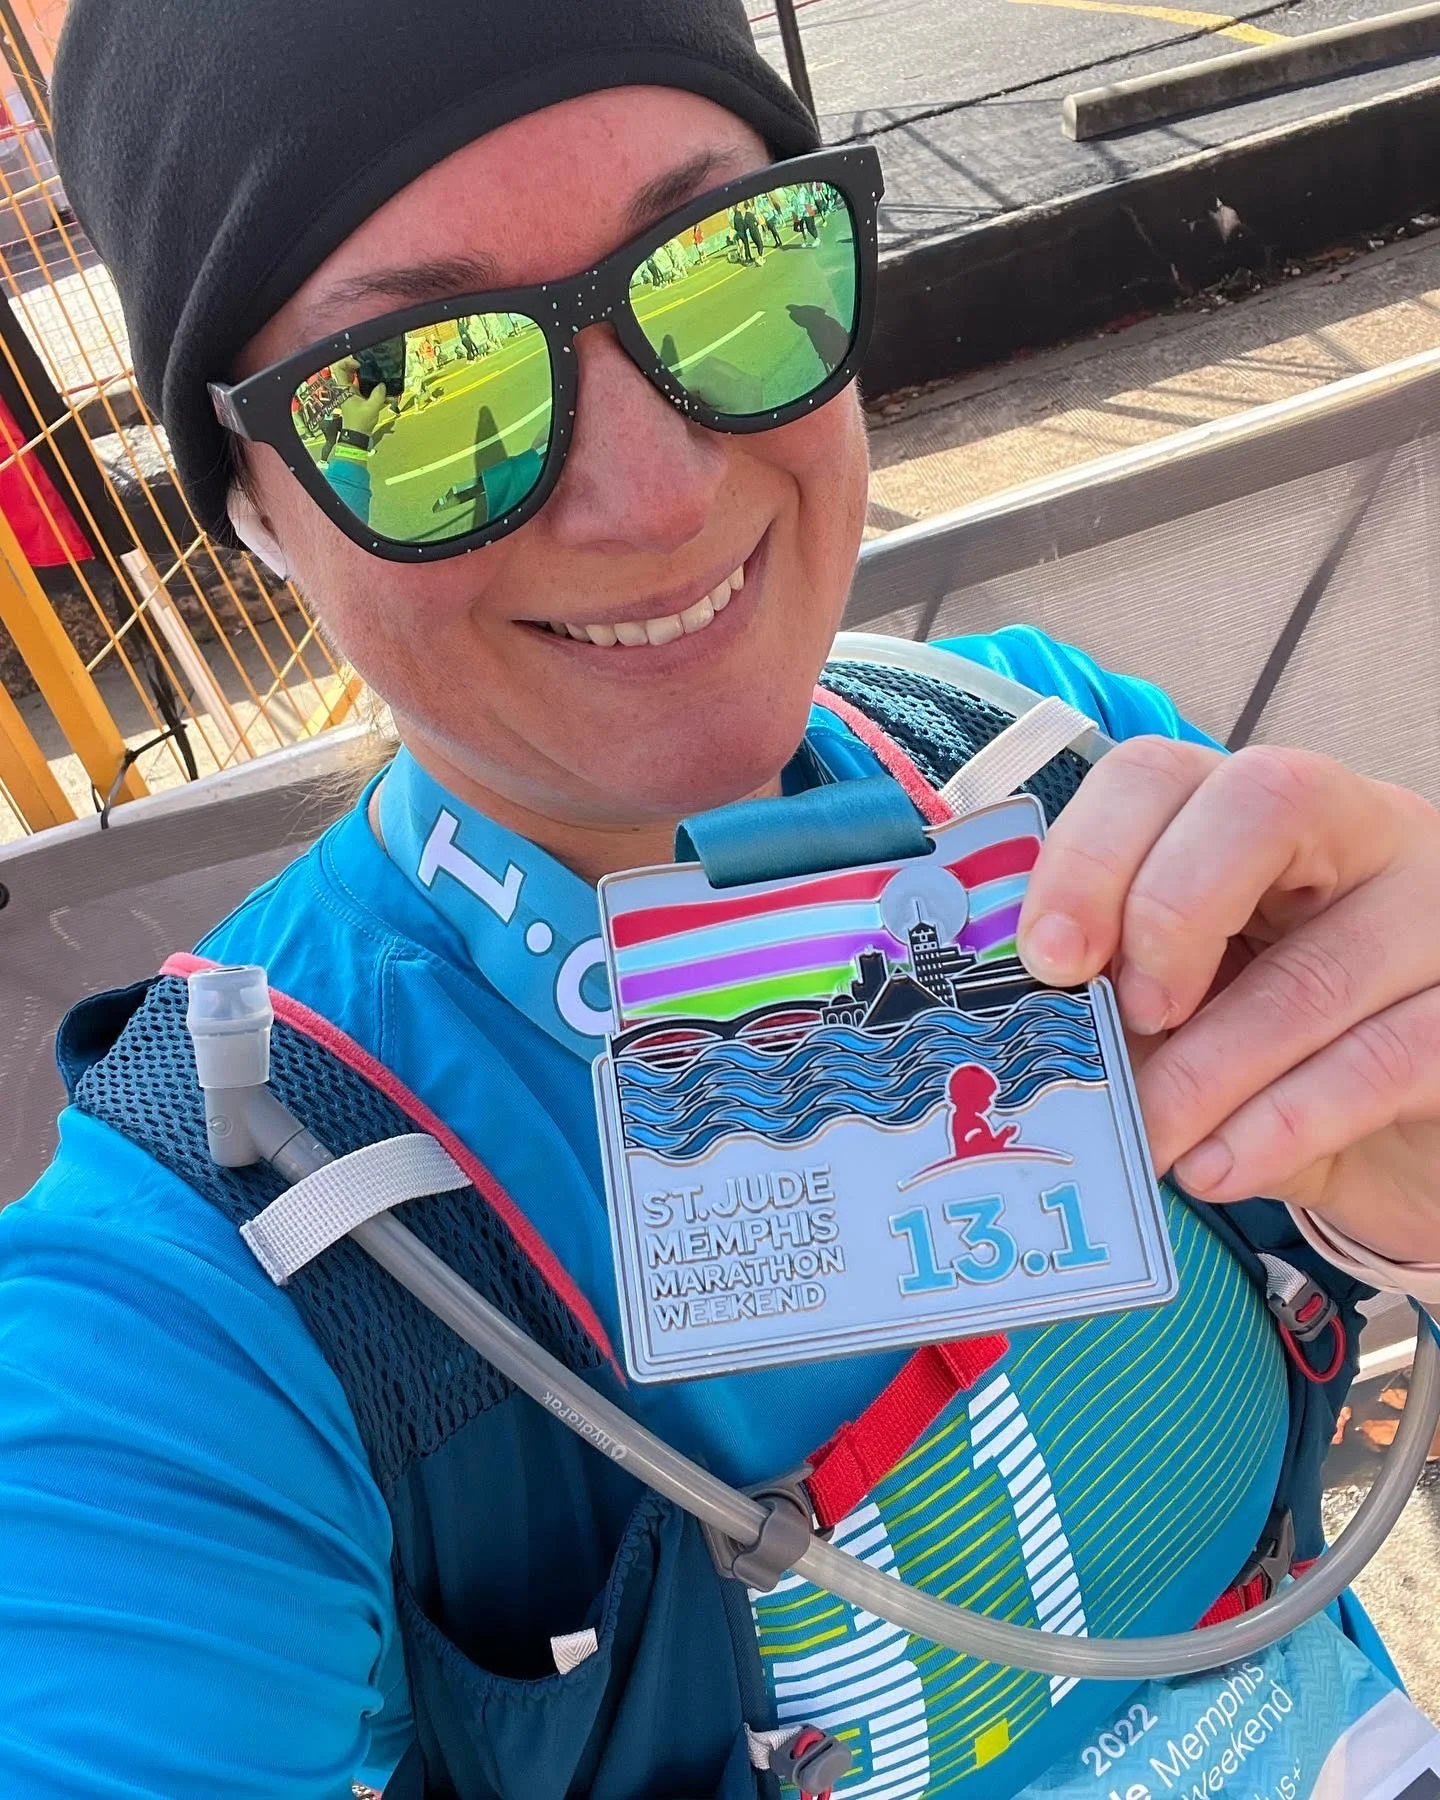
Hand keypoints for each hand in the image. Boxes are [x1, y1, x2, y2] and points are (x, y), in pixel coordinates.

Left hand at [331, 357, 391, 435]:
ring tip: (378, 375)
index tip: (359, 365)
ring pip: (357, 378)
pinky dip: (372, 386)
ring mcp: (352, 394)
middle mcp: (346, 389)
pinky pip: (364, 387)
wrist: (357, 437)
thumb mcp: (371, 408)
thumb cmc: (360, 423)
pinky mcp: (358, 399)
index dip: (347, 362)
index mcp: (344, 389)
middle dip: (360, 366)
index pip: (339, 368)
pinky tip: (382, 388)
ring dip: (367, 376)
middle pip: (349, 370)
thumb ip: (378, 395)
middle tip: (371, 366)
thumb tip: (382, 385)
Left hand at [1015, 739, 1439, 1262]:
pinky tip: (1217, 1169)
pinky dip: (1281, 1126)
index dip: (1091, 854)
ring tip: (1146, 1142)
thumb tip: (1030, 1030)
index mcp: (1260, 814)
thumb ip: (1121, 995)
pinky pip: (1380, 1061)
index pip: (1162, 774)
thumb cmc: (1281, 1051)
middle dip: (1166, 915)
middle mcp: (1363, 832)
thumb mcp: (1193, 1009)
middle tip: (1125, 1021)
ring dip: (1206, 1072)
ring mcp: (1436, 914)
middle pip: (1262, 803)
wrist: (1410, 1138)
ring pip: (1315, 968)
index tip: (1047, 960)